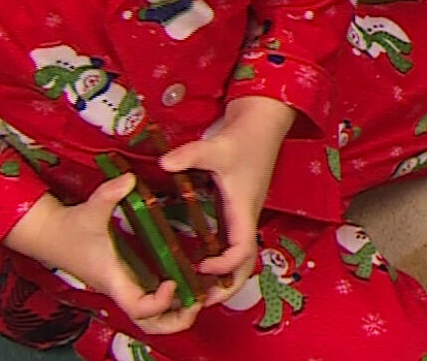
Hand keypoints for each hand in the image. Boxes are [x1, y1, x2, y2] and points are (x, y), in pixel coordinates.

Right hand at [3, 177, 200, 334]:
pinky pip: (150, 302)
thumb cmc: (71, 226)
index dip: (158, 303)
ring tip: (198, 296)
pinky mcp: (127, 281)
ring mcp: (125, 287)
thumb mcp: (92, 207)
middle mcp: (122, 288)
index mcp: (114, 278)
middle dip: (176, 320)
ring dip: (176, 314)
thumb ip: (110, 194)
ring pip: (151, 318)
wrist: (52, 234)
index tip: (172, 282)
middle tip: (198, 303)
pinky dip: (170, 301)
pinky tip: (187, 283)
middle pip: (150, 325)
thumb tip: (129, 179)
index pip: (137, 307)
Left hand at [159, 96, 298, 306]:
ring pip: (241, 257)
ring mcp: (243, 215)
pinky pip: (234, 244)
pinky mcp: (238, 209)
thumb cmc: (244, 138)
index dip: (224, 265)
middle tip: (201, 302)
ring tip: (199, 292)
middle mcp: (245, 217)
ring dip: (225, 277)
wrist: (263, 124)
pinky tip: (201, 264)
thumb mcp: (216, 147)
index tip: (201, 267)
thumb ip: (190, 155)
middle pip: (246, 265)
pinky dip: (222, 260)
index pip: (242, 250)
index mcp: (243, 209)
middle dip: (227, 286)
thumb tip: (163, 164)